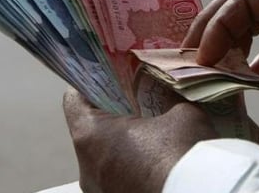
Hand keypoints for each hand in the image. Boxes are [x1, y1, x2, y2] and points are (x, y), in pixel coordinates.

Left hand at [63, 88, 217, 192]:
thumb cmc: (184, 155)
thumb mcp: (184, 114)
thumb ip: (171, 101)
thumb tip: (174, 97)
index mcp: (91, 136)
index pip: (74, 100)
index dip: (92, 84)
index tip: (110, 78)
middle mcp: (86, 169)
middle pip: (91, 131)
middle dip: (114, 117)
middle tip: (139, 103)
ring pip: (104, 159)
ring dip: (124, 146)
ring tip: (154, 136)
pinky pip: (117, 180)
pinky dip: (133, 169)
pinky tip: (159, 163)